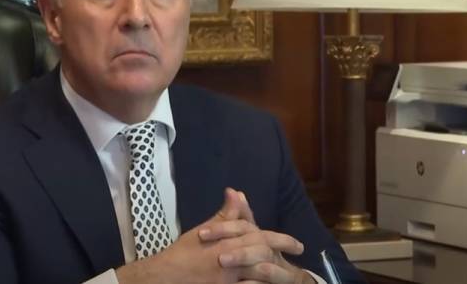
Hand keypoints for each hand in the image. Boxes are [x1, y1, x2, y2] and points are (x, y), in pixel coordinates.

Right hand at [115, 188, 302, 283]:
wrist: (165, 276)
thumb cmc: (183, 252)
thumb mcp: (205, 230)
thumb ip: (225, 215)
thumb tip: (236, 192)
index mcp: (228, 242)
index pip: (261, 237)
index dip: (282, 240)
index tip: (297, 245)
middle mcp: (231, 260)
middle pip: (264, 257)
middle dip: (285, 260)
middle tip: (300, 265)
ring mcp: (228, 280)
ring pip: (259, 277)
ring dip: (276, 278)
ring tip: (290, 279)